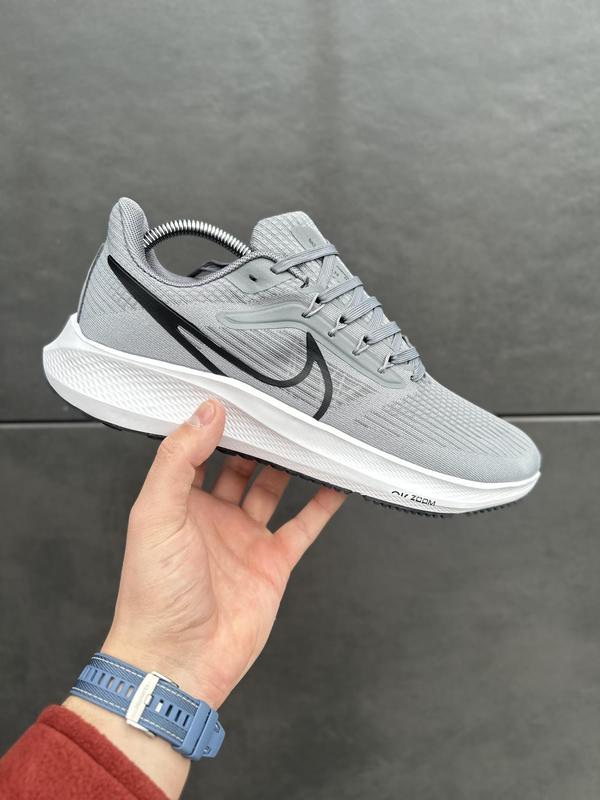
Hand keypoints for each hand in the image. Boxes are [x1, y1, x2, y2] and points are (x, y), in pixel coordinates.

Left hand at [102, 398, 345, 707]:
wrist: (178, 661)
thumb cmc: (154, 595)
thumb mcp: (156, 514)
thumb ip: (178, 460)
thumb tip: (205, 413)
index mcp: (179, 502)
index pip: (199, 450)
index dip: (216, 424)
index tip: (237, 396)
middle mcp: (213, 516)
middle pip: (241, 465)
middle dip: (259, 439)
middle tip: (280, 410)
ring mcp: (245, 538)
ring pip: (274, 489)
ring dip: (291, 465)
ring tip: (310, 436)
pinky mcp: (273, 562)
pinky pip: (303, 525)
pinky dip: (322, 504)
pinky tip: (335, 482)